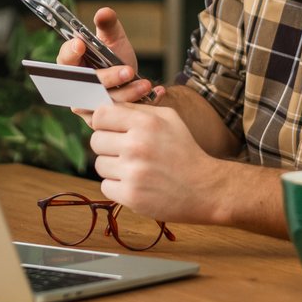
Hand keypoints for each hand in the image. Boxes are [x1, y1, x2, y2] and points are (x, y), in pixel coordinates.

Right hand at [55, 6, 153, 117]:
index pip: (64, 60)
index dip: (70, 52)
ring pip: (105, 103)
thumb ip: (109, 26)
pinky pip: (121, 116)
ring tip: (145, 84)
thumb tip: (104, 12)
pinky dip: (141, 103)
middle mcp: (76, 89)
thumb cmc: (116, 59)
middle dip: (107, 78)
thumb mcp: (114, 41)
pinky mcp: (105, 122)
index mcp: (72, 66)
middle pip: (86, 85)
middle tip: (128, 70)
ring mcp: (89, 107)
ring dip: (127, 93)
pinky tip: (155, 93)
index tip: (81, 44)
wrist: (135, 82)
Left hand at [88, 100, 219, 224]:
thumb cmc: (184, 150)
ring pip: (99, 164)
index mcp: (146, 123)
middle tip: (126, 152)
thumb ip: (137, 110)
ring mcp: (133, 172)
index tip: (111, 130)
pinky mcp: (131, 195)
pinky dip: (117, 186)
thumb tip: (105, 105)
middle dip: (108, 146)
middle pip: (96, 141)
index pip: (100, 115)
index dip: (103, 123)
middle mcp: (137, 145)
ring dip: (113, 167)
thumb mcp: (169, 119)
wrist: (205, 188)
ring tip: (135, 169)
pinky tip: (136, 184)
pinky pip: (105, 186)